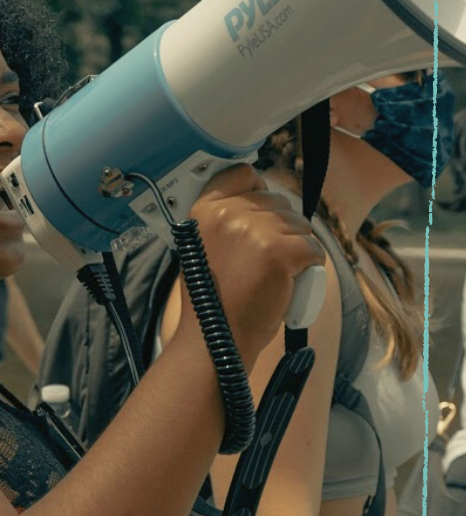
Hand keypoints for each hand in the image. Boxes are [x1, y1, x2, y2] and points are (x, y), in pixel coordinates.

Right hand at [182, 165, 325, 367]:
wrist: (215, 340)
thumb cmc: (212, 302)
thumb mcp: (202, 248)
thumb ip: (223, 221)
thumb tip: (260, 200)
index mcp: (204, 210)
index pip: (243, 174)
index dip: (258, 193)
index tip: (259, 216)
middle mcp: (227, 214)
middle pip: (278, 202)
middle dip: (281, 227)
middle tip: (266, 260)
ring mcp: (254, 231)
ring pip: (299, 225)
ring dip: (297, 247)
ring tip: (276, 274)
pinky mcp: (280, 252)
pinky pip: (314, 249)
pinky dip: (311, 266)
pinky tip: (293, 281)